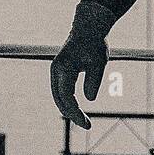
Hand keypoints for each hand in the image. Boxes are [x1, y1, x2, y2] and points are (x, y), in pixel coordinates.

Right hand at [50, 1, 113, 128]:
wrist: (86, 29)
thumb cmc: (94, 44)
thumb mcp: (99, 63)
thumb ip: (93, 81)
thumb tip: (89, 100)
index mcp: (64, 68)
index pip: (67, 96)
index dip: (75, 112)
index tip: (86, 123)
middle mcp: (55, 71)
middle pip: (59, 99)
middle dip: (72, 114)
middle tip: (87, 125)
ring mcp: (55, 72)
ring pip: (58, 96)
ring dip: (68, 109)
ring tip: (83, 120)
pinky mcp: (58, 73)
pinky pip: (60, 91)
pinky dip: (67, 102)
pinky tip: (76, 110)